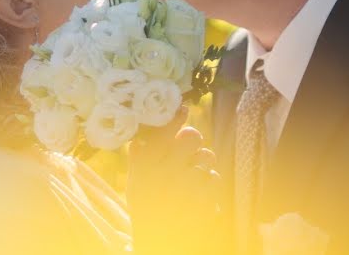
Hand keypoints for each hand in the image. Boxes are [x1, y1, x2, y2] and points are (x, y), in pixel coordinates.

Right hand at [126, 107, 221, 252]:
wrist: (160, 243)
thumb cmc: (146, 209)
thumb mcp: (135, 184)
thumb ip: (138, 160)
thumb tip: (140, 138)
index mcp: (147, 164)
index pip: (163, 130)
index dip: (176, 116)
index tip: (183, 107)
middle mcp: (167, 170)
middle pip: (193, 137)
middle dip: (193, 141)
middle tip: (188, 153)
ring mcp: (188, 184)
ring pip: (207, 156)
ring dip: (202, 165)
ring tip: (191, 179)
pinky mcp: (206, 198)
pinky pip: (214, 178)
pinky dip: (209, 186)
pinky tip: (198, 196)